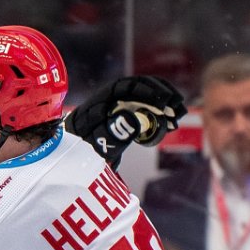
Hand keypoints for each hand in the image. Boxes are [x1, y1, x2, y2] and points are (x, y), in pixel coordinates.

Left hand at [66, 75, 188, 167]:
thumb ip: (113, 134)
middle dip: (161, 94)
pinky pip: (146, 110)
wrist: (71, 163)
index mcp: (100, 101)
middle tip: (177, 108)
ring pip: (146, 97)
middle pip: (139, 87)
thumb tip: (134, 119)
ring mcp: (119, 108)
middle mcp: (111, 100)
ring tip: (179, 115)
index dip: (146, 90)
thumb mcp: (96, 146)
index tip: (163, 104)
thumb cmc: (80, 154)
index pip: (126, 86)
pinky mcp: (127, 118)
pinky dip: (161, 115)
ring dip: (165, 102)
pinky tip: (171, 123)